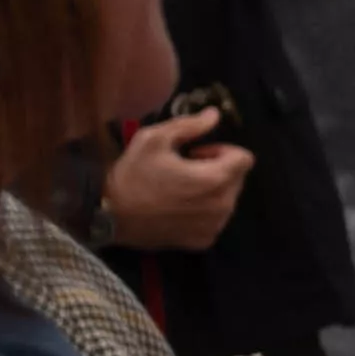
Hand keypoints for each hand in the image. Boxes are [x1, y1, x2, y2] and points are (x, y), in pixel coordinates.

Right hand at [97, 111, 250, 247]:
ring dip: (211, 190)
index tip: (197, 153)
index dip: (222, 150)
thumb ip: (190, 125)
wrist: (110, 215)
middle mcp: (223, 206)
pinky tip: (177, 207)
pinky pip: (215, 219)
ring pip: (228, 200)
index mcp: (215, 179)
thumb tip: (215, 114)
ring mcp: (214, 226)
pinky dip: (203, 211)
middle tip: (185, 168)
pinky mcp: (203, 241)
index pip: (245, 158)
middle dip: (217, 169)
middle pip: (237, 179)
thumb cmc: (132, 174)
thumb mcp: (154, 139)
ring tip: (179, 188)